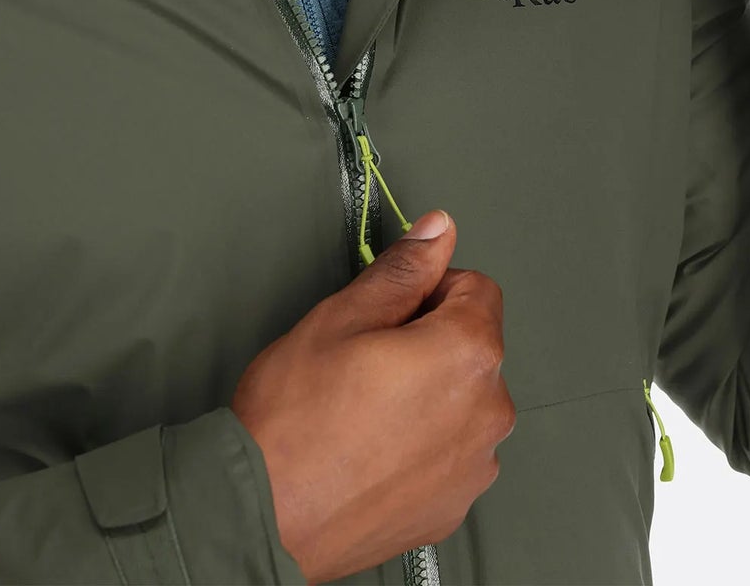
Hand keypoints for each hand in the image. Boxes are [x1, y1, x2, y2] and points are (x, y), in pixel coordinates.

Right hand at [230, 211, 514, 584]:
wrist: (262, 518)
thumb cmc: (294, 422)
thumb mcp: (342, 317)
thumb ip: (402, 270)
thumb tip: (437, 231)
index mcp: (466, 354)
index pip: (477, 288)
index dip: (431, 289)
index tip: (394, 309)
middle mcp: (487, 413)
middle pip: (472, 347)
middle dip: (431, 341)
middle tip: (368, 359)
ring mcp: (474, 467)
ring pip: (462, 402)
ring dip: (430, 395)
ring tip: (365, 409)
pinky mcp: (453, 506)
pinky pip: (450, 453)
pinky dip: (423, 444)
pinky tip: (372, 449)